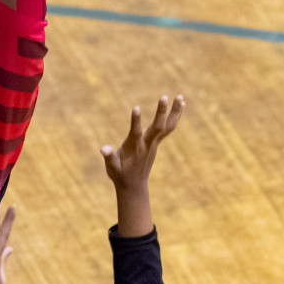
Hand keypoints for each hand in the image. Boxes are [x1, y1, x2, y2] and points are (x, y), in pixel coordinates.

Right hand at [102, 95, 184, 236]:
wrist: (134, 186)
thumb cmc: (120, 174)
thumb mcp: (112, 167)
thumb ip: (109, 157)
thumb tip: (103, 149)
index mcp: (135, 148)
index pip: (136, 132)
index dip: (136, 121)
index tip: (136, 108)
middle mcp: (147, 144)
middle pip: (158, 127)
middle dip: (161, 112)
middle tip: (164, 96)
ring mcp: (154, 143)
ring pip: (168, 127)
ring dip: (175, 112)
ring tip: (180, 97)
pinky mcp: (156, 142)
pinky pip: (168, 128)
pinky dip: (175, 117)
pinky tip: (180, 106)